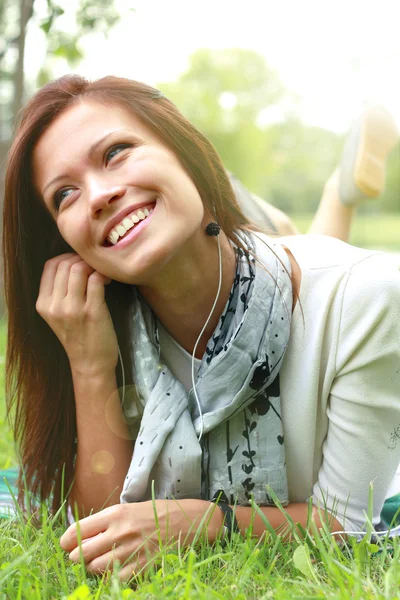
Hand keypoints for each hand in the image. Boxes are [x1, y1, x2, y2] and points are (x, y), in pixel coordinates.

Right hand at [36, 253, 117, 375]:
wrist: (91, 364)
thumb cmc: (79, 336)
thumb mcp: (58, 315)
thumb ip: (59, 291)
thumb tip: (73, 262)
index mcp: (43, 304)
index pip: (50, 266)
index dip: (67, 258)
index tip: (80, 264)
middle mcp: (54, 306)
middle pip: (65, 264)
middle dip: (83, 260)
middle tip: (94, 268)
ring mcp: (72, 309)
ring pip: (79, 268)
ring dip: (94, 266)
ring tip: (101, 275)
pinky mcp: (92, 311)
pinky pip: (96, 280)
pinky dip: (104, 275)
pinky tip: (108, 282)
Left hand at [60, 499, 219, 580]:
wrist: (185, 520)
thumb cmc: (154, 512)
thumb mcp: (128, 508)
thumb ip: (106, 522)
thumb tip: (81, 536)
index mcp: (115, 514)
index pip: (78, 530)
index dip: (66, 540)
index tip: (66, 544)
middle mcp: (121, 532)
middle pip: (82, 553)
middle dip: (77, 556)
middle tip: (81, 555)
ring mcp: (131, 550)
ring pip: (96, 568)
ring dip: (92, 567)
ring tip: (97, 562)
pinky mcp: (142, 565)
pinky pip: (116, 578)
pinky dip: (111, 577)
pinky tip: (115, 569)